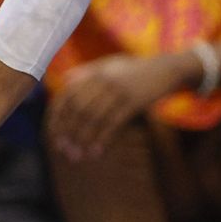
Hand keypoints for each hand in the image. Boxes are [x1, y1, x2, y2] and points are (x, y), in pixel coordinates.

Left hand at [48, 52, 192, 160]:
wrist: (167, 69)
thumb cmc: (136, 70)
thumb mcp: (110, 65)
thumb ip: (88, 71)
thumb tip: (65, 80)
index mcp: (93, 73)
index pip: (66, 96)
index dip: (57, 117)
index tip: (52, 136)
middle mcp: (102, 80)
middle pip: (76, 109)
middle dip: (67, 132)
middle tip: (63, 151)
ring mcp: (117, 90)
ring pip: (93, 118)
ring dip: (82, 139)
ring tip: (77, 156)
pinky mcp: (133, 102)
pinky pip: (113, 123)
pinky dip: (102, 139)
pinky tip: (96, 153)